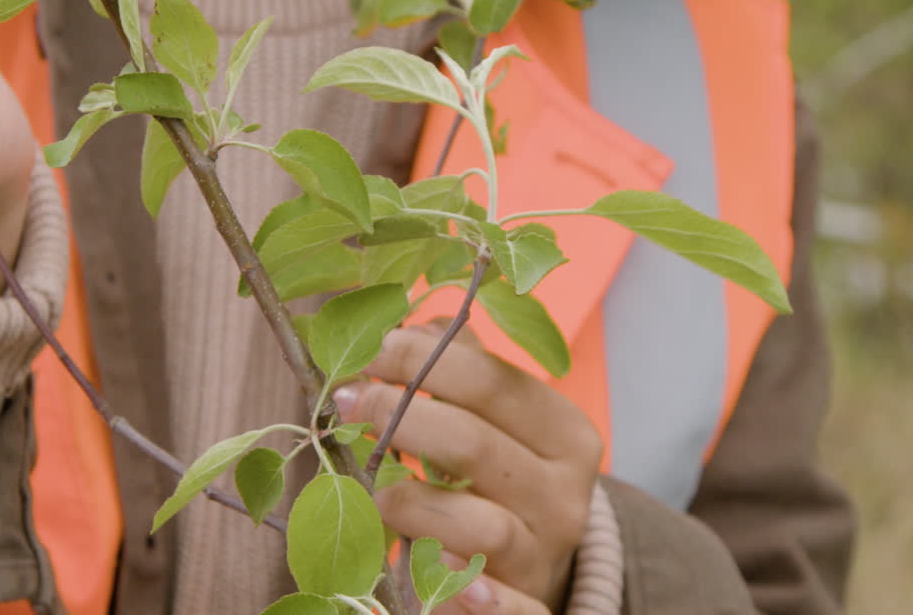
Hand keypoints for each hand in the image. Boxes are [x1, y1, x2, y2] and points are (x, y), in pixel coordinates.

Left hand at [333, 324, 602, 613]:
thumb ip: (459, 372)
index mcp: (564, 432)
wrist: (532, 566)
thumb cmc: (496, 480)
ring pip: (481, 525)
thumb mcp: (494, 421)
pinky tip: (438, 577)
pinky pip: (506, 608)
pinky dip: (476, 597)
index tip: (367, 350)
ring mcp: (546, 553)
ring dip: (411, 503)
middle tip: (346, 402)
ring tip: (370, 490)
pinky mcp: (529, 606)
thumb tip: (407, 325)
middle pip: (475, 444)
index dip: (419, 359)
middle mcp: (566, 492)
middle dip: (398, 416)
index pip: (491, 381)